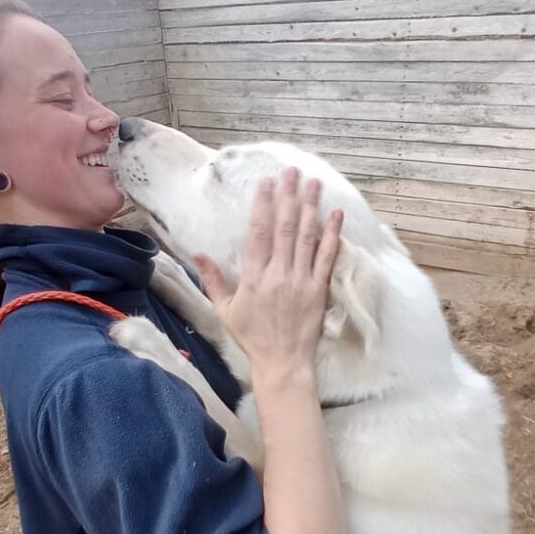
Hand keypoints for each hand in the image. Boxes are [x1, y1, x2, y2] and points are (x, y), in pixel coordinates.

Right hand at [194, 167, 342, 384]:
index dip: (263, 204)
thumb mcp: (225, 310)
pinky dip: (332, 234)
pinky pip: (327, 257)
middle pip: (284, 227)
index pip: (258, 232)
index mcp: (254, 278)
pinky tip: (336, 214)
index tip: (266, 183)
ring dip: (310, 207)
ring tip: (313, 183)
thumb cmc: (252, 338)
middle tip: (291, 171)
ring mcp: (301, 280)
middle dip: (288, 196)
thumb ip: (213, 280)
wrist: (282, 362)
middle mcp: (279, 274)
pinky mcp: (319, 289)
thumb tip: (198, 254)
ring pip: (307, 236)